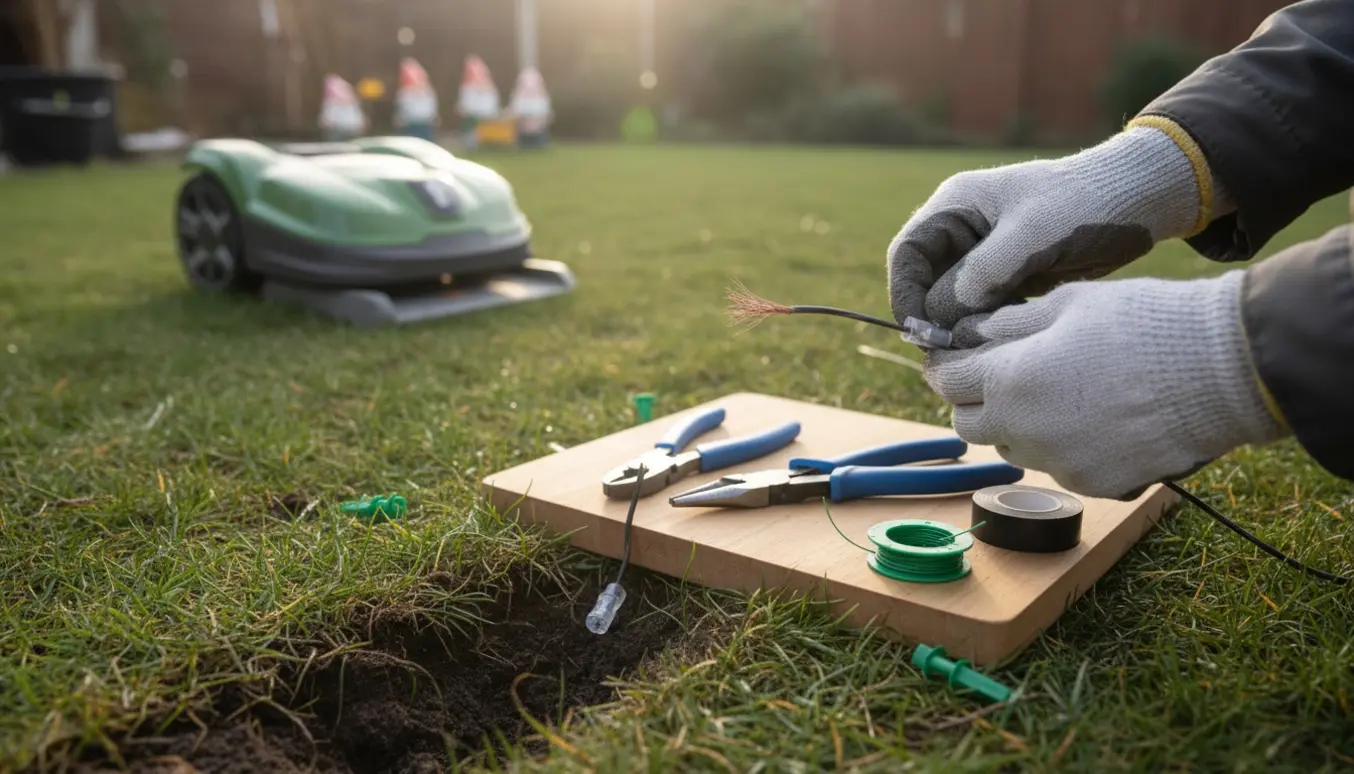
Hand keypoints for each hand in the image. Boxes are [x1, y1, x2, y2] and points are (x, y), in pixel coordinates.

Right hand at [888, 126, 1206, 328]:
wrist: (1139, 199)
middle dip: (931, 316)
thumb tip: (940, 315)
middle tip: (949, 351)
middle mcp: (963, 229)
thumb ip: (982, 273)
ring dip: (958, 325)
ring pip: (952, 300)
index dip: (905, 293)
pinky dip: (984, 326)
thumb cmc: (1086, 203)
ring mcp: (986, 254)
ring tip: (977, 347)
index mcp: (957, 205)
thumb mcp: (1032, 234)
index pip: (907, 254)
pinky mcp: (1010, 276)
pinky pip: (981, 308)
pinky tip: (1004, 338)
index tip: (919, 331)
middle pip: (924, 281)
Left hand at [923, 271, 1286, 499]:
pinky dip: (1060, 444)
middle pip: (968, 424)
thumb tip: (973, 333)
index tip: (951, 358)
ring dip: (1016, 424)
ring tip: (1054, 392)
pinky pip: (1056, 465)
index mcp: (1008, 380)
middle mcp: (1023, 430)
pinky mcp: (1091, 483)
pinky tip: (1093, 417)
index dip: (945, 366)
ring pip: (1011, 448)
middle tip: (998, 375)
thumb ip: (1010, 323)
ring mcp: (1056, 463)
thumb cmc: (1142, 324)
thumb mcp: (1068, 304)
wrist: (1218, 371)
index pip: (947, 381)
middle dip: (973, 399)